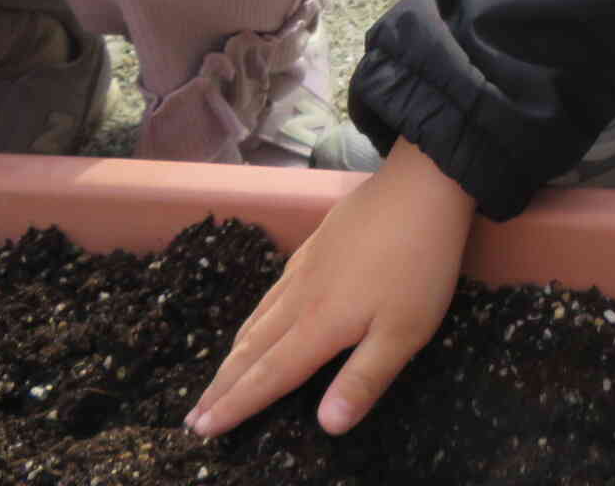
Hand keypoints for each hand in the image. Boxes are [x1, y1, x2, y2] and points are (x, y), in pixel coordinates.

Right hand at [188, 138, 475, 438]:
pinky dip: (254, 317)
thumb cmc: (419, 264)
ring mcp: (306, 266)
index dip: (236, 405)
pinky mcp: (316, 244)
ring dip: (233, 353)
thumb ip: (364, 379)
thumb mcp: (406, 331)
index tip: (202, 429)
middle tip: (192, 416)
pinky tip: (260, 316)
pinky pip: (272, 292)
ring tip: (218, 375)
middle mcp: (302, 297)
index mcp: (319, 325)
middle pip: (252, 349)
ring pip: (258, 317)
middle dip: (222, 385)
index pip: (268, 375)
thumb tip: (326, 426)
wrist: (422, 185)